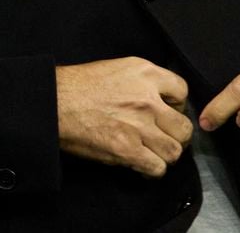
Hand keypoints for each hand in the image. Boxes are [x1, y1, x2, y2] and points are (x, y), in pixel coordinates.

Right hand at [56, 57, 192, 177]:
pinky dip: (151, 169)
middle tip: (162, 136)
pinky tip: (140, 163)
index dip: (177, 104)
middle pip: (183, 126)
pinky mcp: (129, 150)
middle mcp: (147, 98)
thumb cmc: (78, 85)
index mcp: (144, 72)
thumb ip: (142, 82)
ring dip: (164, 154)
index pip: (182, 91)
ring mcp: (140, 125)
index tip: (168, 111)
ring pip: (174, 150)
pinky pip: (157, 168)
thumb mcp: (116, 69)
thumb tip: (159, 98)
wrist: (55, 102)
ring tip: (152, 151)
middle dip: (175, 134)